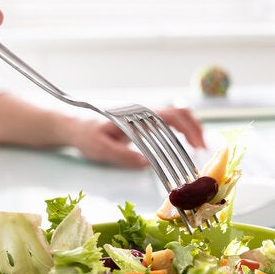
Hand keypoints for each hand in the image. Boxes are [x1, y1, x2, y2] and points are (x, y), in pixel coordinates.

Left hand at [69, 107, 206, 167]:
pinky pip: (167, 120)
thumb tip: (146, 163)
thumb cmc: (85, 135)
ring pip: (176, 114)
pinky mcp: (142, 120)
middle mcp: (143, 110)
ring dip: (190, 128)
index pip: (170, 116)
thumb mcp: (100, 148)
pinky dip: (181, 130)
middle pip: (179, 111)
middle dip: (195, 129)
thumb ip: (122, 155)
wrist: (72, 124)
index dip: (188, 129)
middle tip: (202, 150)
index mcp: (136, 114)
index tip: (197, 147)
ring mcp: (143, 113)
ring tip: (197, 147)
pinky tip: (183, 143)